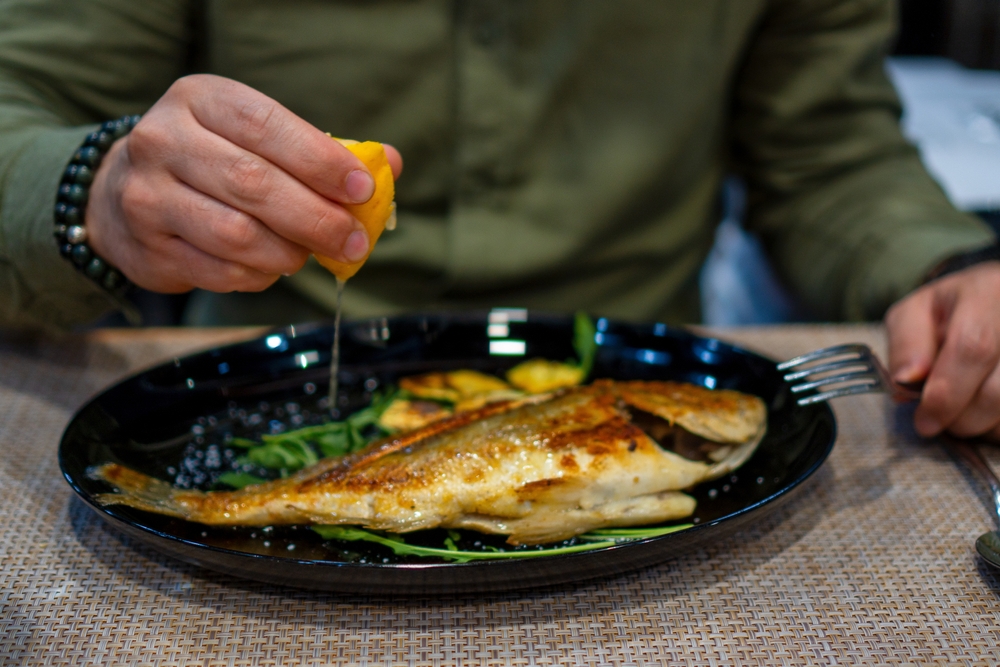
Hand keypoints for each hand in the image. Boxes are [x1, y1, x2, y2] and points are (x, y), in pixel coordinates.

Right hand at [86, 74, 402, 292]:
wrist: (125, 192)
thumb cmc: (215, 160)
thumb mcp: (258, 136)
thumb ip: (322, 149)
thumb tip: (390, 163)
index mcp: (201, 99)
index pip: (267, 126)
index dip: (320, 161)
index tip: (362, 189)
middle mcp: (164, 140)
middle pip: (254, 184)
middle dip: (316, 219)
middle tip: (353, 240)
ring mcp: (147, 194)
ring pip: (236, 234)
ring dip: (287, 253)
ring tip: (306, 254)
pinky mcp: (146, 246)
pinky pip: (218, 271)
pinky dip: (258, 276)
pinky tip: (270, 267)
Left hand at [885, 262, 999, 439]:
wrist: (996, 304)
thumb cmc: (951, 312)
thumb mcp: (915, 314)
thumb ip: (906, 344)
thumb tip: (906, 381)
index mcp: (989, 292)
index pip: (974, 347)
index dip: (946, 392)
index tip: (924, 421)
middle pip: (998, 390)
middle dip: (961, 418)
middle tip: (940, 418)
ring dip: (983, 426)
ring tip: (964, 409)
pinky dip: (999, 427)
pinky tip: (988, 412)